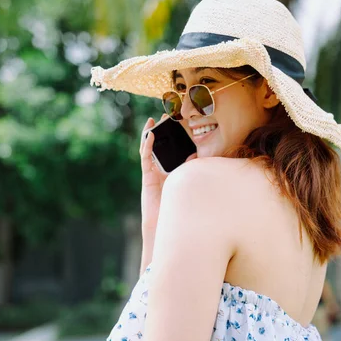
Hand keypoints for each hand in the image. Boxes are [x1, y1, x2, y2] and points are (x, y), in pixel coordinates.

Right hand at [140, 114, 196, 231]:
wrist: (165, 223)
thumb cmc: (176, 206)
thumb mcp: (184, 183)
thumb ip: (188, 169)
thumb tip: (195, 154)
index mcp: (168, 171)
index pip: (168, 151)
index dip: (171, 138)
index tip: (176, 124)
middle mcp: (158, 170)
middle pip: (157, 146)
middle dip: (160, 131)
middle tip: (165, 117)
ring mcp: (151, 172)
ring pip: (148, 149)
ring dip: (150, 134)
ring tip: (153, 121)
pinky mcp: (147, 176)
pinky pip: (146, 158)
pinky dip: (148, 145)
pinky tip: (151, 135)